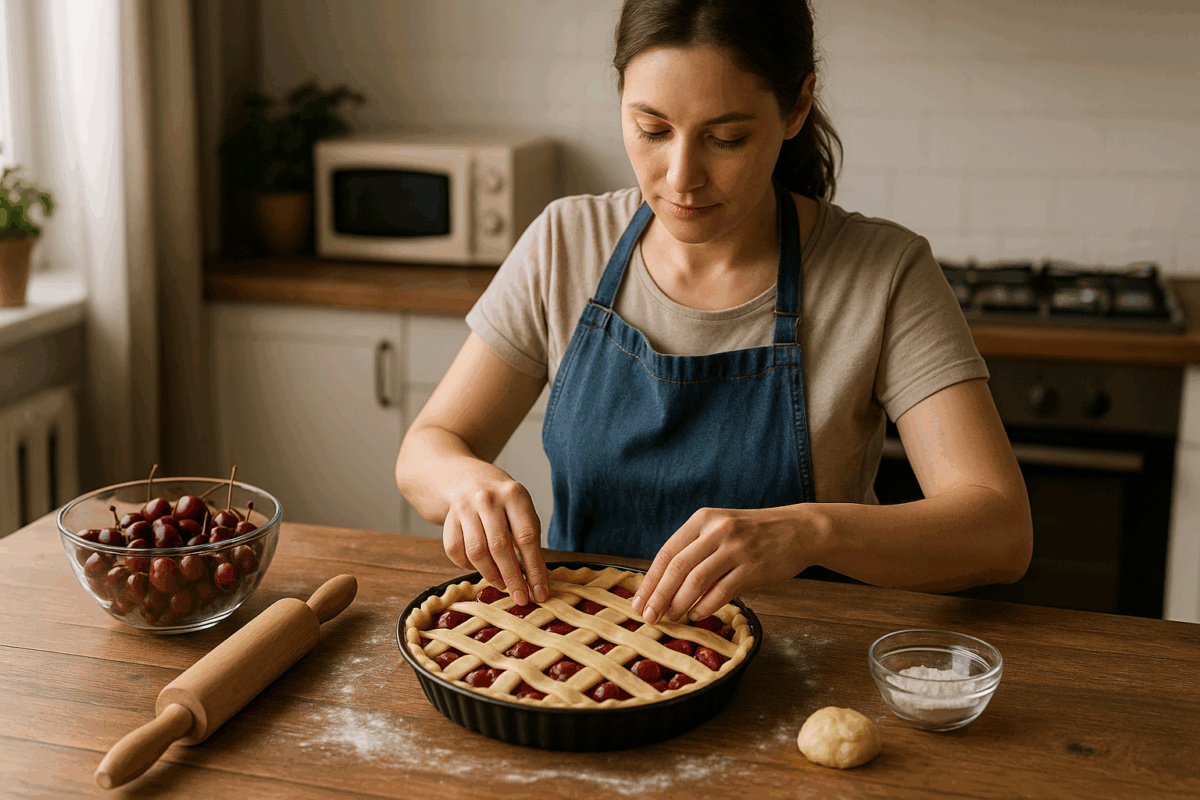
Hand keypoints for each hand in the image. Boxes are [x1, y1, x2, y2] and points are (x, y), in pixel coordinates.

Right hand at [442, 468, 547, 605]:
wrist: (469, 479)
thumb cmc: (505, 503)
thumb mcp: (523, 511)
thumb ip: (529, 541)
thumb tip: (536, 583)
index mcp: (514, 495)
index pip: (526, 537)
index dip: (534, 569)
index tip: (539, 592)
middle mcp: (488, 499)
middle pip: (500, 546)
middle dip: (513, 578)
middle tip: (521, 599)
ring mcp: (465, 508)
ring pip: (476, 551)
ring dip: (491, 575)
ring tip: (503, 585)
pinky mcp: (448, 519)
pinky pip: (456, 551)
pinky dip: (468, 566)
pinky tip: (480, 568)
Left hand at [631, 505, 826, 623]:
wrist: (800, 529)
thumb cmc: (755, 534)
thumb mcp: (721, 529)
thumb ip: (696, 549)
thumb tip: (664, 585)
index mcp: (703, 519)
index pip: (667, 553)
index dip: (650, 580)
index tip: (638, 602)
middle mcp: (717, 530)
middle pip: (677, 567)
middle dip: (659, 596)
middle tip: (648, 617)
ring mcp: (736, 548)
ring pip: (697, 580)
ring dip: (679, 603)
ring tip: (671, 618)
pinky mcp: (754, 567)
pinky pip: (722, 591)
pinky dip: (706, 606)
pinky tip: (697, 615)